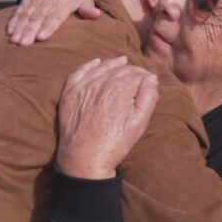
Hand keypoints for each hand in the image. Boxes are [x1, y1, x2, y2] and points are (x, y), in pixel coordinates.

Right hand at [7, 0, 100, 45]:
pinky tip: (9, 31)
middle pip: (38, 17)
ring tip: (15, 40)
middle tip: (24, 44)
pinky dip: (13, 20)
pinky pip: (19, 10)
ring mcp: (36, 0)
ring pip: (27, 15)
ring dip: (20, 28)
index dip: (48, 27)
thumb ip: (88, 8)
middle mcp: (48, 0)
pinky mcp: (27, 0)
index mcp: (63, 1)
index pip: (55, 16)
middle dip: (30, 31)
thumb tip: (96, 15)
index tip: (42, 37)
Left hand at [56, 57, 159, 178]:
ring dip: (113, 64)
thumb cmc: (115, 143)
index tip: (148, 81)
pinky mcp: (70, 92)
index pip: (137, 73)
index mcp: (120, 87)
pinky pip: (80, 71)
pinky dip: (90, 65)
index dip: (145, 76)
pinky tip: (97, 63)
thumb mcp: (139, 123)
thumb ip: (149, 97)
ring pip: (102, 67)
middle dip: (131, 70)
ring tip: (121, 62)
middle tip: (137, 76)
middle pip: (121, 68)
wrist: (85, 158)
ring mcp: (84, 86)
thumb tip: (151, 78)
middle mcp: (101, 82)